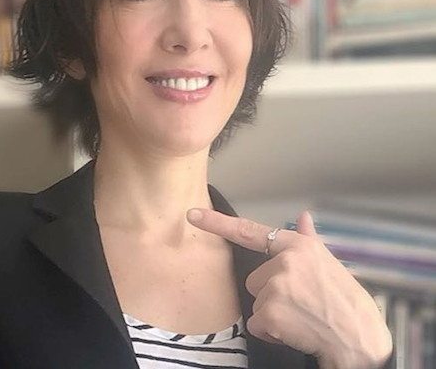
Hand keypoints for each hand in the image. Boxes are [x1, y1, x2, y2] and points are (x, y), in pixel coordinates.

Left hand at [186, 208, 392, 368]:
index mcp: (296, 245)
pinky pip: (257, 324)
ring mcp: (277, 286)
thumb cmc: (344, 299)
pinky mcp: (273, 312)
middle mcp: (285, 261)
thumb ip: (309, 238)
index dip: (217, 223)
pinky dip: (272, 331)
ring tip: (301, 315)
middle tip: (300, 301)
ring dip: (273, 313)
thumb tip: (303, 217)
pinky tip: (297, 330)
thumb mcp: (328, 262)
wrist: (360, 338)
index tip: (193, 215)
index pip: (249, 231)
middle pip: (253, 279)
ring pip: (256, 302)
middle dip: (270, 293)